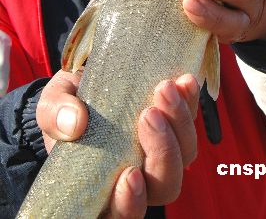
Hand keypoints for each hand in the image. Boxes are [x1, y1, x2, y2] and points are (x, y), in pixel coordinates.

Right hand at [36, 69, 198, 217]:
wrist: (81, 84)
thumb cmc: (65, 107)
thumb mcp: (52, 106)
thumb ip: (55, 115)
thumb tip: (74, 123)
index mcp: (104, 185)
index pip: (123, 212)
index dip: (130, 202)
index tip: (129, 174)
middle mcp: (139, 175)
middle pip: (166, 185)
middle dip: (162, 150)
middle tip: (149, 114)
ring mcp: (160, 151)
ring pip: (185, 154)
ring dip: (180, 122)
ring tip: (165, 88)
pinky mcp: (173, 125)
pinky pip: (190, 121)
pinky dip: (190, 102)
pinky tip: (185, 81)